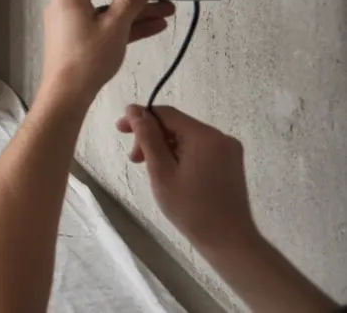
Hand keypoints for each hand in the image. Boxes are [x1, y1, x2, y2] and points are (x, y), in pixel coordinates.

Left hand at [41, 0, 174, 98]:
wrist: (68, 94)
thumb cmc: (86, 57)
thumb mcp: (115, 26)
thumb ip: (131, 1)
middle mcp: (68, 6)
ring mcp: (74, 23)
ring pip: (108, 10)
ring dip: (136, 10)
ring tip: (167, 8)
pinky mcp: (80, 40)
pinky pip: (106, 26)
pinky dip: (127, 25)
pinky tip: (156, 26)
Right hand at [117, 105, 257, 248]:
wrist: (229, 240)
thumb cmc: (190, 209)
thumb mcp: (161, 172)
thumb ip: (147, 138)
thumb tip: (133, 110)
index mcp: (204, 136)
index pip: (166, 114)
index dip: (140, 118)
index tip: (120, 130)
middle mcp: (220, 137)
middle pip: (177, 125)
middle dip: (152, 137)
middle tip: (135, 159)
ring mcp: (229, 149)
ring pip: (187, 137)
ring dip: (165, 147)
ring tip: (152, 169)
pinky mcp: (230, 162)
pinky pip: (199, 148)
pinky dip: (181, 155)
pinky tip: (171, 173)